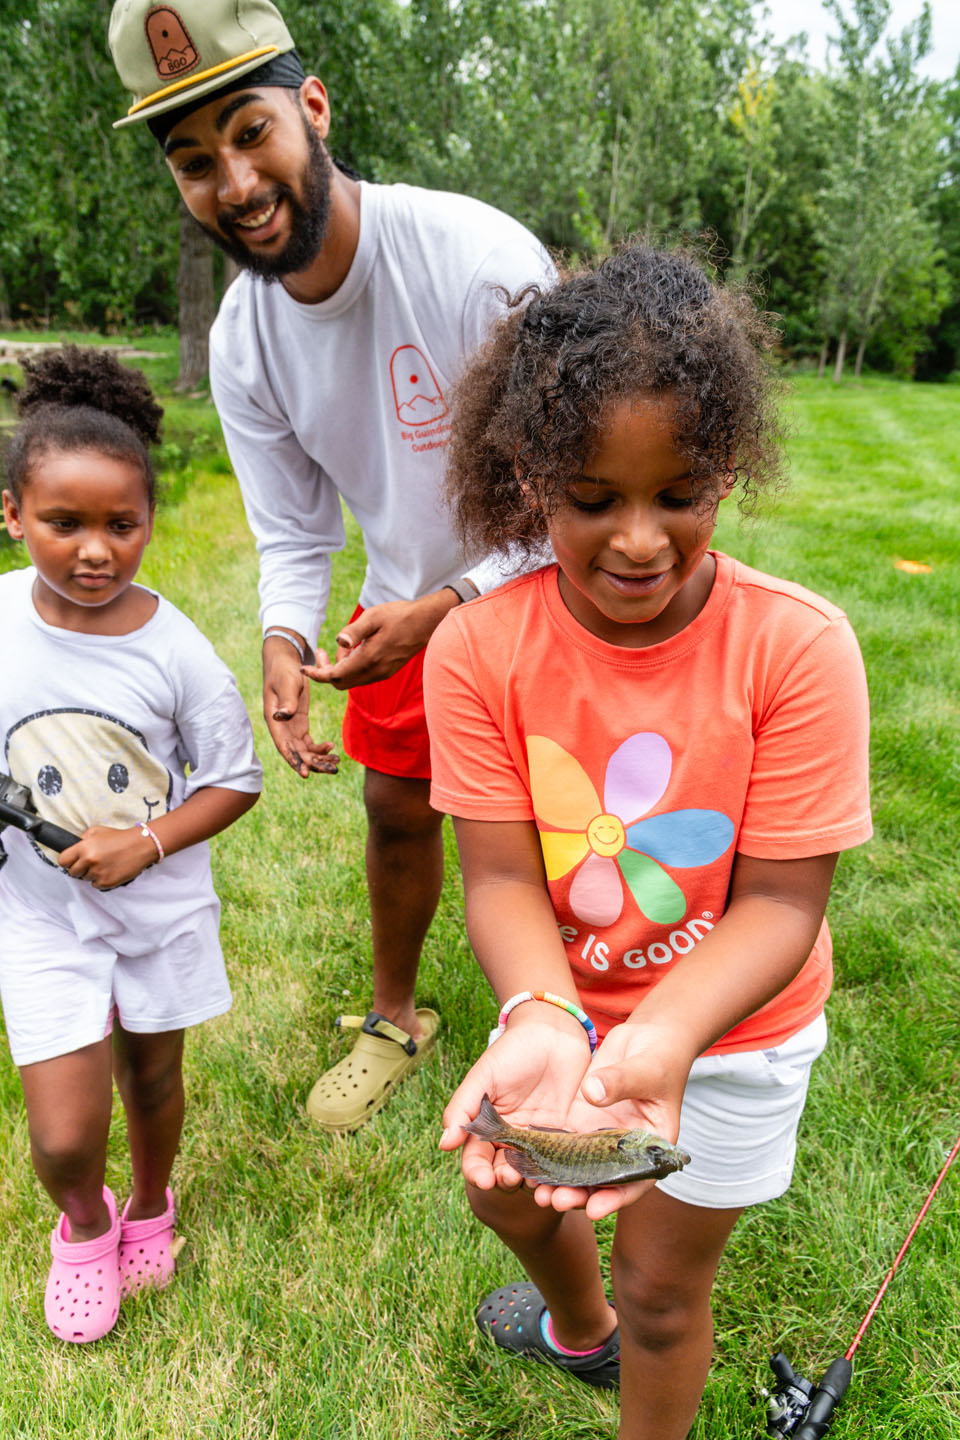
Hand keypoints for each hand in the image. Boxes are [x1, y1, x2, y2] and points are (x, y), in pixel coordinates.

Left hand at [58, 826, 157, 889]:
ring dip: (91, 874)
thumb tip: (73, 847)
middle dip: (79, 868)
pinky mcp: (107, 883)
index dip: (67, 861)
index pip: (63, 860)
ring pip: (85, 879)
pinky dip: (101, 880)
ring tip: (104, 864)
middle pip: (72, 872)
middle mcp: (89, 861)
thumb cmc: (120, 837)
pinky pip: (96, 885)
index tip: (72, 861)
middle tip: (90, 863)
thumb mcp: (98, 831)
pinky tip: (110, 870)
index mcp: (84, 847)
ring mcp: (98, 873)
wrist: (141, 846)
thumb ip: (83, 839)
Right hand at [263, 635, 339, 776]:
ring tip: (336, 764)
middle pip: (297, 753)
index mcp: (275, 721)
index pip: (284, 746)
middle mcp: (282, 728)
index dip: (295, 761)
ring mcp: (291, 727)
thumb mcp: (287, 683)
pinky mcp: (300, 723)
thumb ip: (287, 700)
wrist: (286, 661)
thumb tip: (282, 716)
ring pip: (304, 750)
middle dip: (314, 764)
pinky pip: (309, 742)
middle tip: (333, 770)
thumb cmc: (284, 670)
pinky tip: (332, 749)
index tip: (306, 774)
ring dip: (319, 758)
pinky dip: (320, 748)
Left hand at [302, 590, 458, 690]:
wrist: (426, 623)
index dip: (316, 674)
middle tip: (323, 651)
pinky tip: (357, 649)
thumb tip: (338, 642)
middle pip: (341, 683)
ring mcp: (382, 674)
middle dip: (327, 671)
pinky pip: (362, 676)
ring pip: (352, 680)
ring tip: (346, 645)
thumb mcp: (373, 617)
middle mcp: (375, 672)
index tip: (304, 668)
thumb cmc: (399, 615)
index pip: (335, 676)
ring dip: (341, 667)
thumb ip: (354, 631)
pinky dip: (352, 667)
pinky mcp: (386, 671)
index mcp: (369, 659)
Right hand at [440, 1014, 596, 1192]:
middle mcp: (515, 1140)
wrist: (553, 1033)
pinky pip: (567, 1160)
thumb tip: (444, 1144)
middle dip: (506, 1180)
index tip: (482, 1179)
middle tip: (510, 1179)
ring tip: (538, 1189)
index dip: (478, 1172)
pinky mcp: (571, 1136)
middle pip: (506, 1171)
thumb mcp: (484, 1076)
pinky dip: (566, 1174)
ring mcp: (544, 1140)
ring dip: (536, 1185)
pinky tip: (565, 1179)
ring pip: (537, 1172)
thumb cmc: (512, 1052)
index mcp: (490, 1129)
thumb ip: (463, 1107)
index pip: (478, 1158)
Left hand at [544, 1020, 694, 1219]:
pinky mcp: (583, 1120)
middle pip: (603, 1180)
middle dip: (580, 1194)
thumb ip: (620, 1081)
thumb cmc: (660, 1057)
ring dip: (560, 1179)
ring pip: (580, 1166)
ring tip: (537, 1190)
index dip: (616, 1197)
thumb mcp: (646, 1069)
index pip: (637, 1180)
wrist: (649, 1040)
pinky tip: (529, 1162)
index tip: (593, 1210)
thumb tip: (592, 1093)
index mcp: (652, 1145)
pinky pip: (564, 1142)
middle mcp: (626, 1148)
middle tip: (556, 1201)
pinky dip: (548, 1154)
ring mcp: (602, 1136)